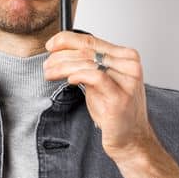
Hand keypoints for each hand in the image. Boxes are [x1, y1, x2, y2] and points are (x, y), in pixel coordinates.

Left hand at [43, 31, 161, 159]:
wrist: (130, 137)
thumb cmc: (115, 111)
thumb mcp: (100, 82)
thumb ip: (88, 65)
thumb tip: (62, 51)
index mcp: (126, 57)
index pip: (92, 40)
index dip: (67, 40)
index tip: (51, 45)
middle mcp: (129, 66)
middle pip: (88, 50)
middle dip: (61, 55)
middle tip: (47, 64)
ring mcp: (127, 81)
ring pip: (88, 62)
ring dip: (63, 66)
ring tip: (50, 73)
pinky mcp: (120, 96)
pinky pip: (96, 77)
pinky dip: (79, 75)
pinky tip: (69, 79)